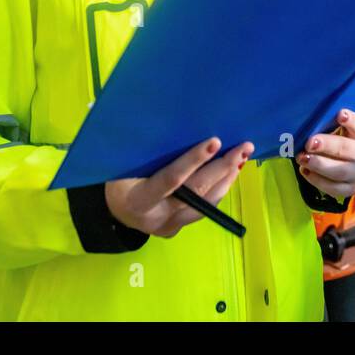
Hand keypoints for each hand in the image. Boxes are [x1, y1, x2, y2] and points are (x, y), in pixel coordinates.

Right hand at [105, 137, 252, 237]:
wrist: (112, 211)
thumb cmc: (118, 178)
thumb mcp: (122, 165)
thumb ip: (147, 153)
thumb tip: (177, 125)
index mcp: (139, 199)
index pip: (171, 180)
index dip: (193, 160)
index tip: (215, 141)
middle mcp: (157, 217)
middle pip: (196, 193)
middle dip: (222, 168)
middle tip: (242, 147)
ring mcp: (169, 226)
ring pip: (206, 204)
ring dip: (226, 179)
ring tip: (241, 157)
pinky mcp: (178, 229)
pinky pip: (203, 209)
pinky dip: (218, 189)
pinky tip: (229, 173)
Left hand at [296, 108, 354, 198]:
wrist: (333, 166)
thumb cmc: (327, 144)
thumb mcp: (327, 132)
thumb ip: (321, 127)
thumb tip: (304, 122)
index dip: (350, 120)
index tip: (340, 114)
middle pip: (349, 150)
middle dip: (328, 146)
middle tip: (310, 143)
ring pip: (341, 171)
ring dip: (320, 165)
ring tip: (302, 158)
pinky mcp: (349, 189)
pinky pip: (334, 188)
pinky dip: (317, 180)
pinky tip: (305, 171)